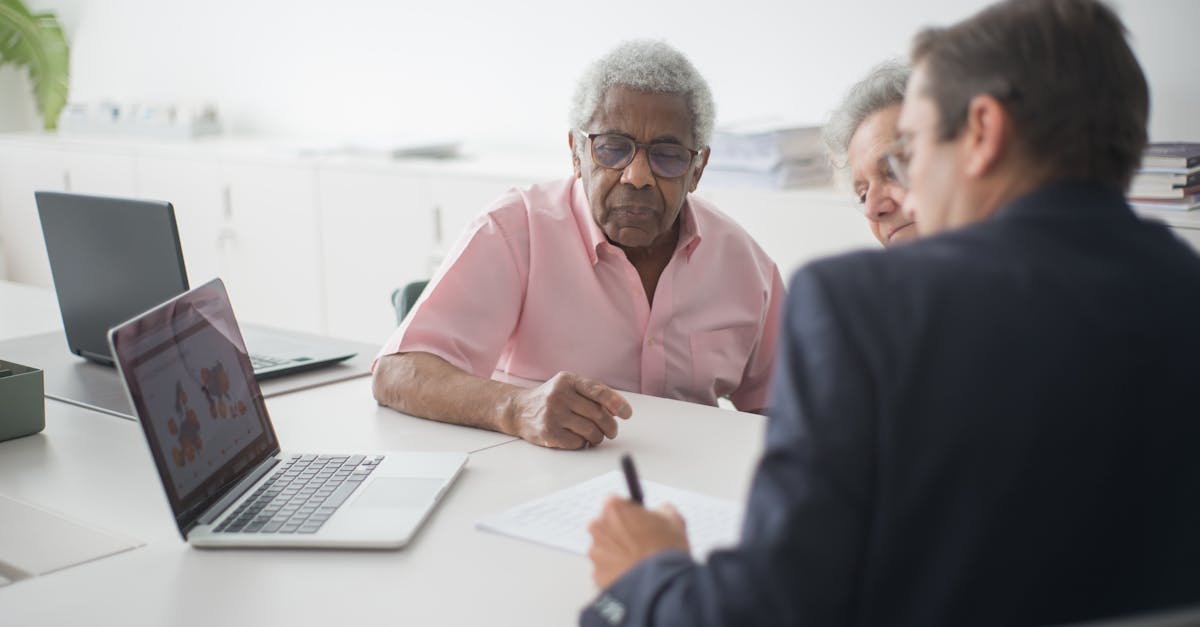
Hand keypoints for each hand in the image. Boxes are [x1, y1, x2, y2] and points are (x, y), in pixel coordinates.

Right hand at [507, 372, 631, 448]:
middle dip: (610, 426)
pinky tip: (579, 439)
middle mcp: (559, 395)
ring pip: (590, 431)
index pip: (598, 391)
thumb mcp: (570, 387)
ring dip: (598, 437)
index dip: (616, 403)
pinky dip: (583, 443)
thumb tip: (619, 409)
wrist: (519, 410)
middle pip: (597, 414)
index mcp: (567, 380)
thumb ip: (593, 394)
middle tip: (612, 431)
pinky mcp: (548, 433)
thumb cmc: (552, 398)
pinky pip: (578, 443)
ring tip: (596, 436)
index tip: (627, 414)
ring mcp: (552, 414)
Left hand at [587, 496, 689, 588]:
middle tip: (640, 542)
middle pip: (606, 525)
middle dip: (620, 532)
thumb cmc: (666, 551)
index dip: (630, 513)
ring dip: (616, 552)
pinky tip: (632, 573)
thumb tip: (661, 511)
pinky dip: (615, 571)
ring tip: (637, 561)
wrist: (662, 585)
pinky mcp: (597, 574)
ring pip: (604, 548)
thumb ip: (661, 510)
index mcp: (614, 508)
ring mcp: (596, 552)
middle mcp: (599, 527)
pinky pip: (605, 569)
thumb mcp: (674, 520)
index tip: (638, 520)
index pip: (616, 503)